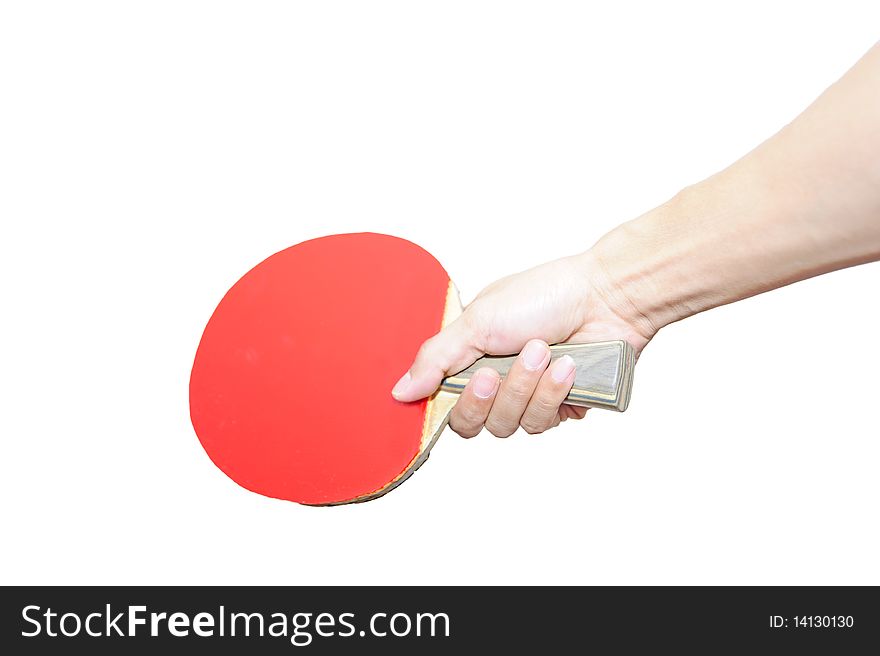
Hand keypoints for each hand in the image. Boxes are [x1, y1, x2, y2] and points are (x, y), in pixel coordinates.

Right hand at [391, 252, 654, 436]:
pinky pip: (545, 422)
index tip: (472, 380)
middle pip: (475, 424)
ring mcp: (529, 398)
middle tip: (499, 368)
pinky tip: (568, 365)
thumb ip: (436, 359)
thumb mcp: (478, 321)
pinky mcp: (562, 408)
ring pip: (510, 425)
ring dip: (526, 388)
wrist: (605, 295)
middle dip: (492, 395)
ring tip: (544, 351)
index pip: (445, 405)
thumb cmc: (543, 294)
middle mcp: (497, 383)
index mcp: (471, 359)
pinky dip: (554, 392)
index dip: (454, 404)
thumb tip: (399, 392)